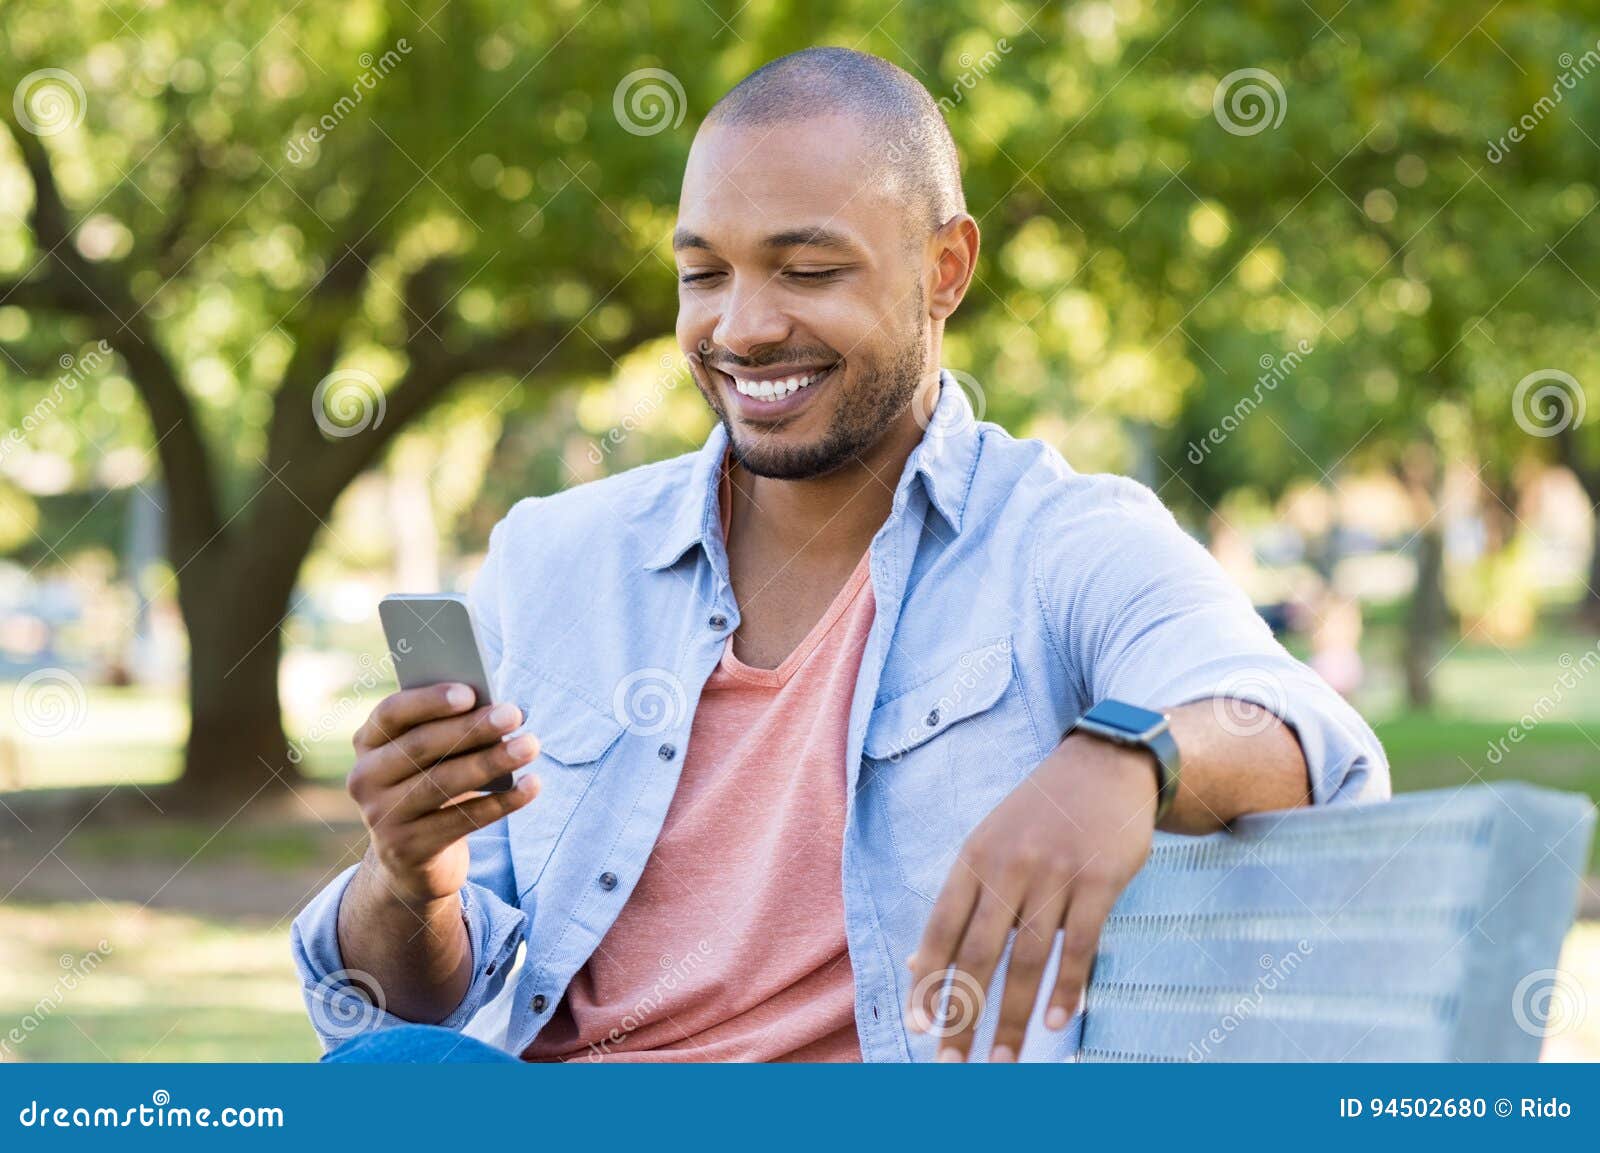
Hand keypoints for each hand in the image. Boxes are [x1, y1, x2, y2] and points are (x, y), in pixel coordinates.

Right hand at [348, 684, 540, 906]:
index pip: (391, 713)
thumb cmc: (431, 785)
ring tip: (530, 745)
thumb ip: (451, 730)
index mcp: (368, 743)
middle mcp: (364, 779)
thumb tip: (501, 710)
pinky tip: (531, 784)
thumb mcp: (432, 757)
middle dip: (471, 728)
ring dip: (491, 761)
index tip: (470, 693)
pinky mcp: (408, 849)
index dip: (429, 701)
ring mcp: (382, 817)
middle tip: (513, 714)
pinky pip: (462, 820)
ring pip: (442, 783)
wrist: (410, 859)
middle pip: (421, 746)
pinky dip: (502, 802)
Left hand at [905, 733, 1157, 1060]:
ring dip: (1014, 1017)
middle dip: (962, 1014)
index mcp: (974, 858)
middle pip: (978, 954)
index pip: (941, 929)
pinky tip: (1058, 1023)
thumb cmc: (1039, 813)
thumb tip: (918, 963)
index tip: (918, 1027)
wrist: (1105, 765)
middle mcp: (1009, 867)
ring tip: (1002, 1060)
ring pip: (1028, 959)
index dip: (927, 981)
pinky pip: (1081, 946)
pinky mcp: (1100, 881)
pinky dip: (1067, 988)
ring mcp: (1056, 874)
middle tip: (952, 1063)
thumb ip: (959, 901)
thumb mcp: (988, 842)